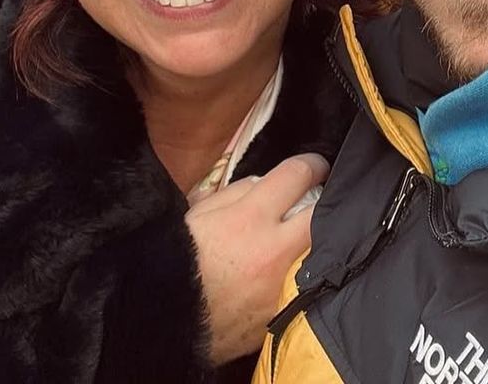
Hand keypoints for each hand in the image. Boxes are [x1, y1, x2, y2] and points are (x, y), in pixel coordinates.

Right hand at [185, 152, 328, 364]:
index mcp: (250, 218)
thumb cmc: (177, 263)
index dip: (311, 164)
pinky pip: (306, 284)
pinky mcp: (284, 314)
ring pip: (320, 250)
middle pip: (321, 212)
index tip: (314, 166)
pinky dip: (303, 273)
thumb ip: (237, 192)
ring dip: (315, 238)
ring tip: (302, 235)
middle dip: (322, 200)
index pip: (298, 175)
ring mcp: (283, 285)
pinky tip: (293, 269)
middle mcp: (274, 250)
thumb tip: (265, 184)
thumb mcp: (199, 214)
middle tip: (316, 198)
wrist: (165, 322)